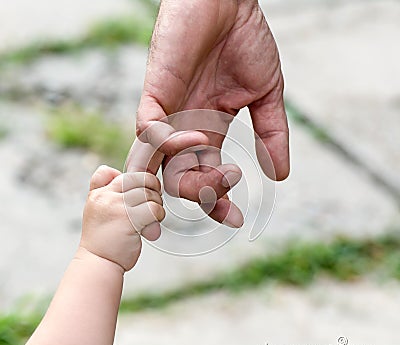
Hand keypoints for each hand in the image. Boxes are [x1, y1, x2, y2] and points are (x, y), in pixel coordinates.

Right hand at [80, 165, 164, 270]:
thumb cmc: (103, 240)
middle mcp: (105, 196)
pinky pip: (153, 208)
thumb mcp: (96, 209)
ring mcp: (116, 207)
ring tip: (151, 219)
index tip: (143, 192)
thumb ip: (103, 189)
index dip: (138, 179)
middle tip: (153, 204)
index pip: (119, 172)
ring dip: (157, 206)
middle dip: (152, 189)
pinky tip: (152, 226)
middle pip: (139, 178)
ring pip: (149, 193)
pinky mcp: (129, 220)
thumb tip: (114, 172)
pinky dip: (158, 216)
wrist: (98, 264)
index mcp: (98, 193)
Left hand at [135, 0, 289, 226]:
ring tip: (216, 177)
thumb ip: (271, 134)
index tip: (234, 219)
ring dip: (185, 180)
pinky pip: (148, 130)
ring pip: (158, 165)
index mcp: (208, 132)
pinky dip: (168, 143)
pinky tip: (198, 139)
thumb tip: (280, 174)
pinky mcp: (156, 93)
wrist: (227, 2)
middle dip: (203, 195)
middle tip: (228, 186)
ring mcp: (168, 114)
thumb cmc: (244, 42)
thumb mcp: (265, 95)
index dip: (216, 202)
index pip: (206, 178)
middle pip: (180, 180)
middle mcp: (184, 130)